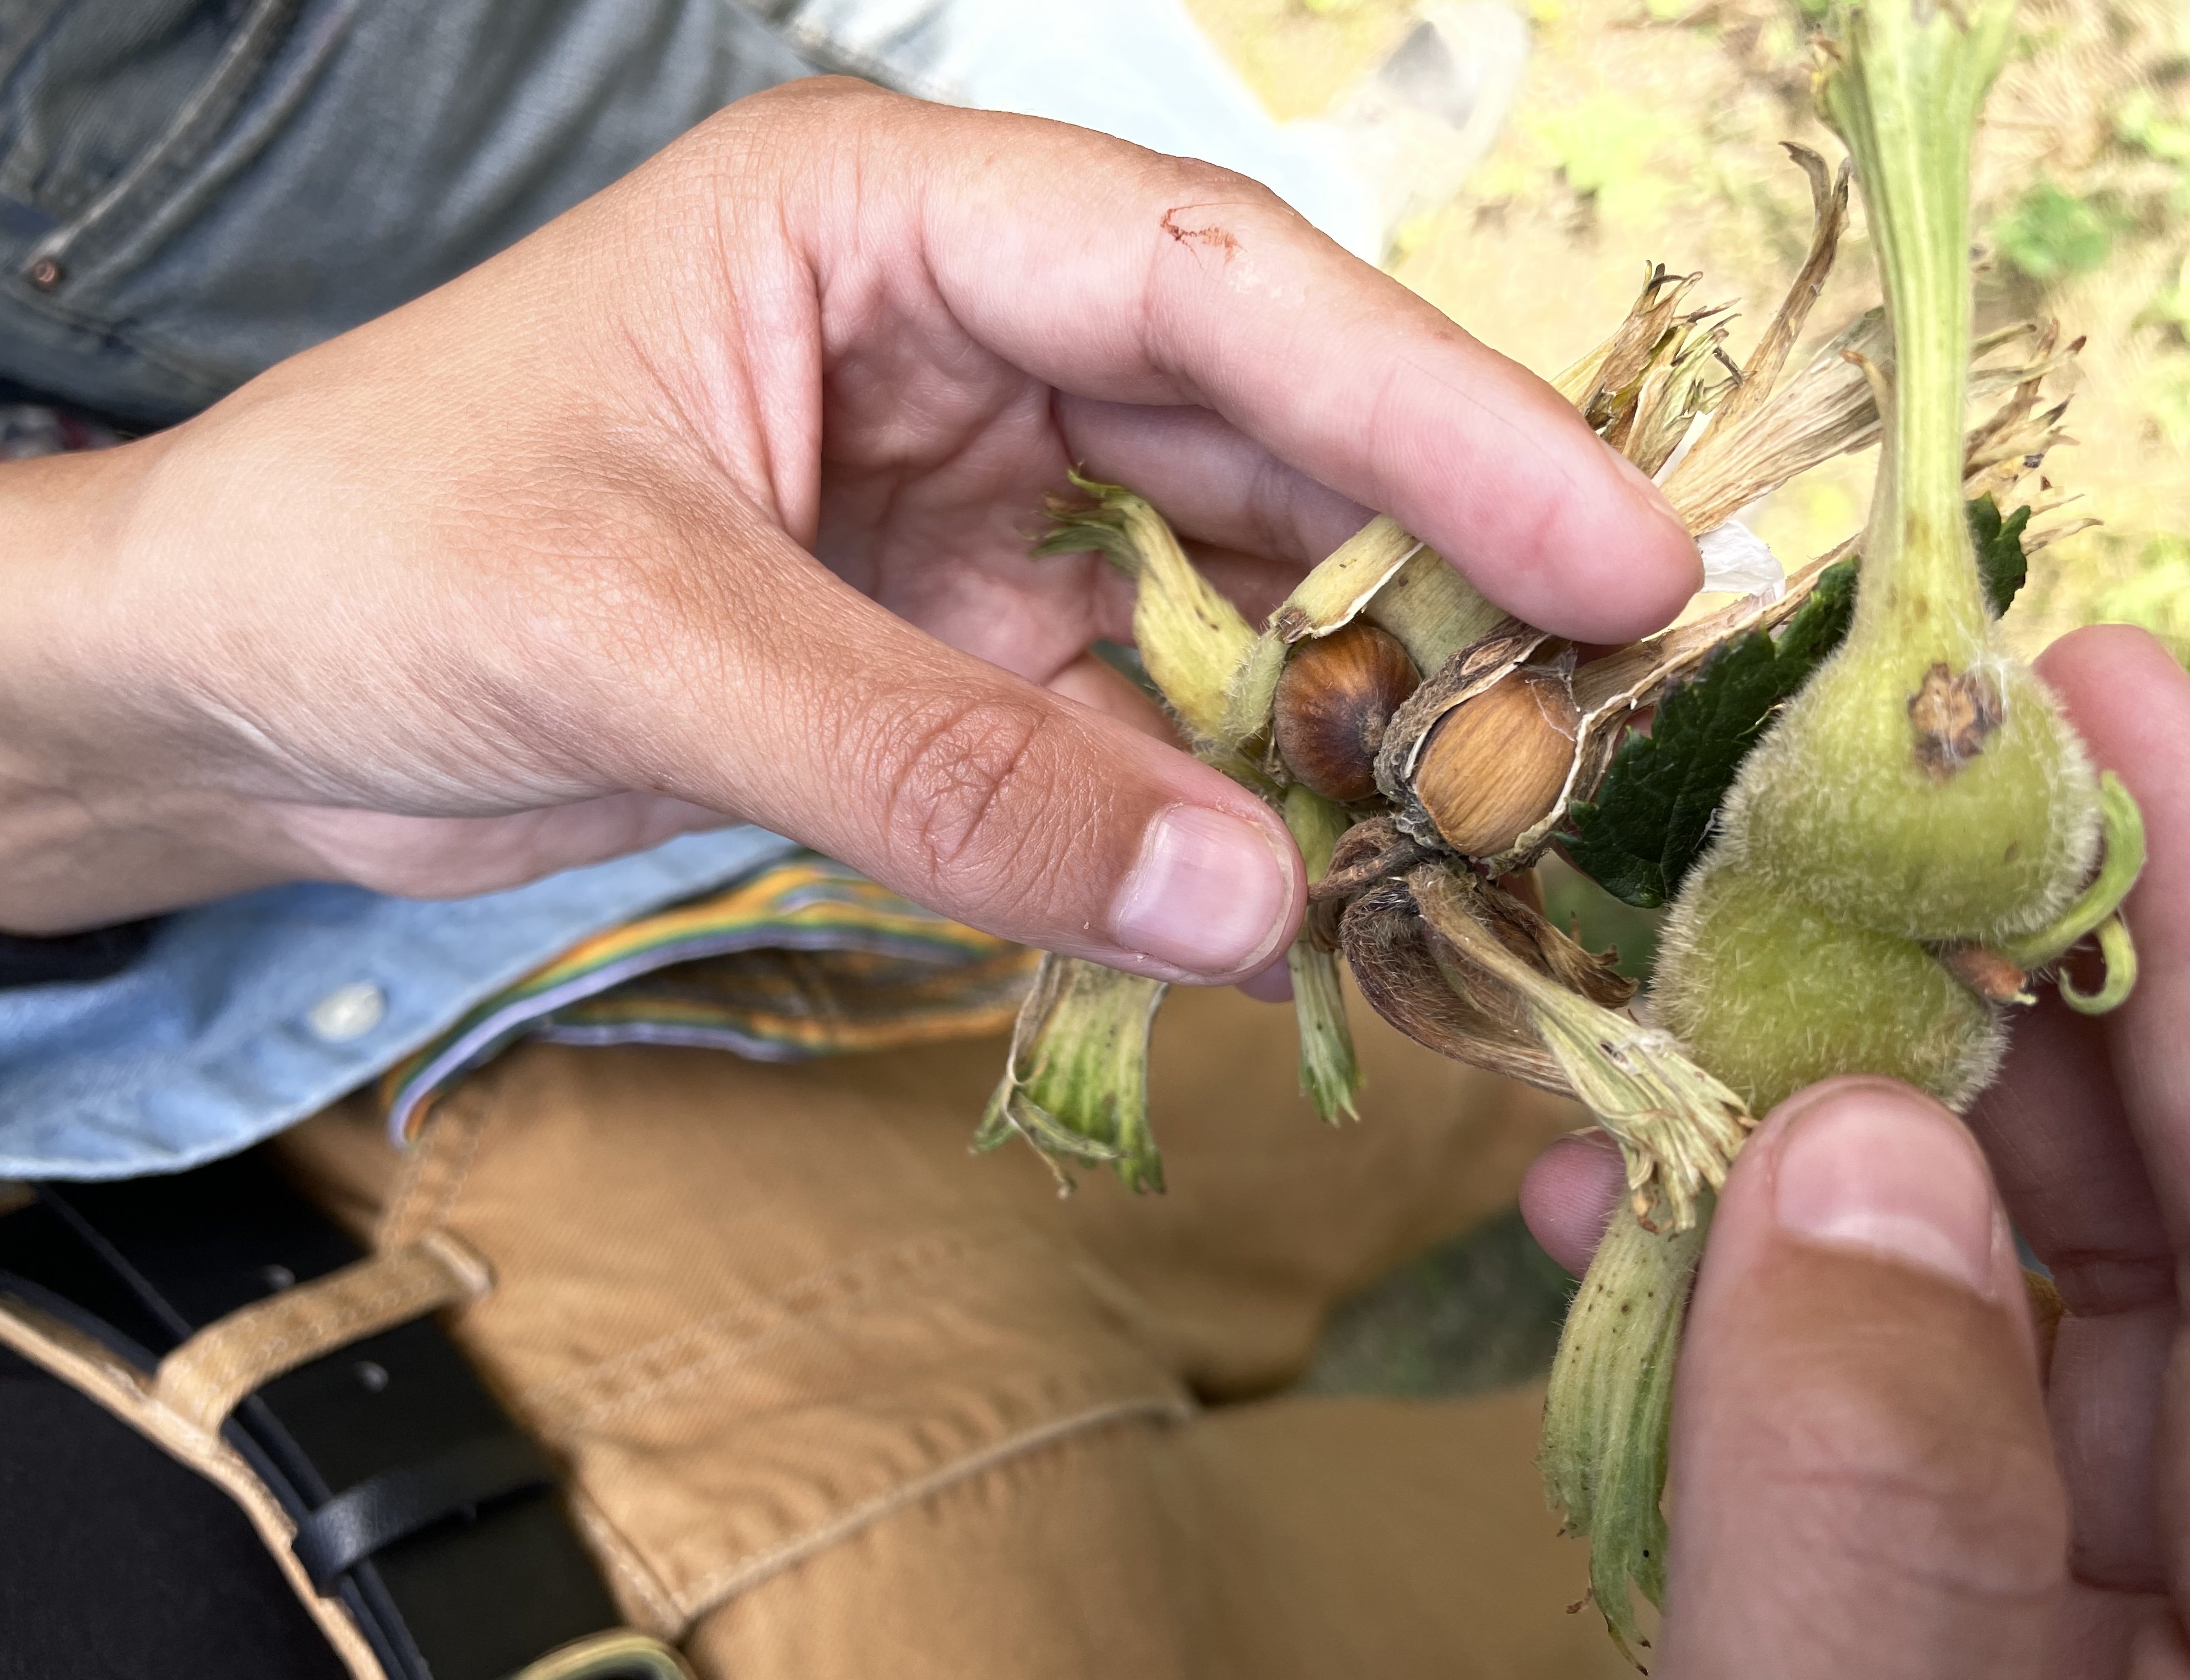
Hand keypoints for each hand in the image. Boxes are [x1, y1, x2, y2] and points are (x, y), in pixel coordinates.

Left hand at [0, 78, 1694, 973]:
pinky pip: (1121, 724)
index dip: (1436, 409)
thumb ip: (935, 765)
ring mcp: (966, 503)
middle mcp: (960, 342)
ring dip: (1328, 713)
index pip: (1214, 290)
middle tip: (1603, 701)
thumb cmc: (372, 561)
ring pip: (1214, 592)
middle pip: (1261, 434)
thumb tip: (1242, 898)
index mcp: (890, 223)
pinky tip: (1280, 888)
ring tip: (1468, 828)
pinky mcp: (946, 646)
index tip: (1612, 547)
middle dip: (1431, 565)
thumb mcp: (640, 632)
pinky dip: (1197, 809)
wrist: (234, 694)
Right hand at [1521, 626, 2189, 1675]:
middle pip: (2161, 1205)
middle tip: (1805, 818)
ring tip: (1665, 1007)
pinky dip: (1759, 1308)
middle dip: (1967, 1002)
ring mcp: (2122, 1601)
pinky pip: (1898, 1418)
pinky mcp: (1980, 1628)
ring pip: (2002, 1298)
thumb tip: (1841, 1156)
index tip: (2098, 687)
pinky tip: (1625, 1215)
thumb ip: (1869, 1501)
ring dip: (1819, 1141)